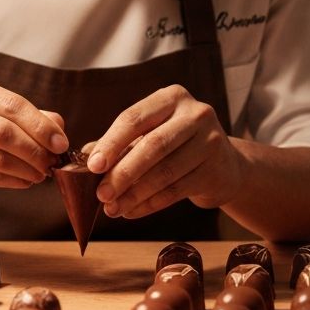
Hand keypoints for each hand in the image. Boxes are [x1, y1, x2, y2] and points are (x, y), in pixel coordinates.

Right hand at [0, 74, 67, 201]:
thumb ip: (25, 116)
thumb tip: (57, 126)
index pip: (12, 104)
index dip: (41, 125)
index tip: (61, 142)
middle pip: (5, 131)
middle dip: (35, 149)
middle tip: (53, 161)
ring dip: (27, 168)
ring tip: (42, 173)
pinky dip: (13, 181)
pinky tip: (25, 181)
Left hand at [86, 84, 242, 218]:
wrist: (225, 165)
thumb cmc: (176, 145)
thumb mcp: (150, 134)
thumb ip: (120, 142)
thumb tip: (85, 155)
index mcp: (172, 97)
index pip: (134, 118)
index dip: (111, 143)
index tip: (92, 166)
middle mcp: (195, 114)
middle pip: (152, 145)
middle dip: (122, 172)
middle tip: (101, 194)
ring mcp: (210, 141)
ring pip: (165, 171)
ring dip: (134, 193)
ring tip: (113, 208)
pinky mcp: (217, 169)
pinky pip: (177, 190)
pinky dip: (150, 203)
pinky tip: (132, 212)